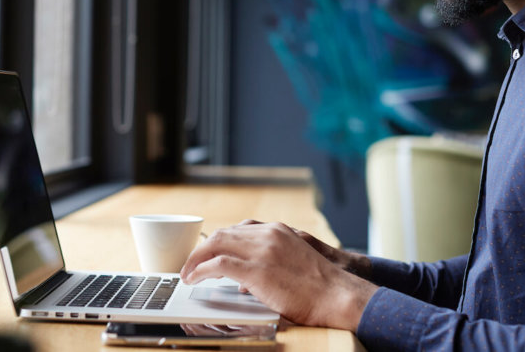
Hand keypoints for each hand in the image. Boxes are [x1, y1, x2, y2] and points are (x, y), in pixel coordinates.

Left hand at [180, 221, 377, 330]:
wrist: (337, 295)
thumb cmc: (320, 287)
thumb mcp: (294, 264)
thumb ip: (269, 264)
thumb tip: (244, 283)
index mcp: (277, 231)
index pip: (239, 229)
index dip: (220, 241)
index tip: (210, 252)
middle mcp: (267, 235)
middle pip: (223, 234)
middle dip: (203, 248)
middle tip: (191, 263)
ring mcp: (261, 251)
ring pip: (216, 244)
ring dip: (196, 258)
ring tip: (187, 272)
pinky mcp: (257, 271)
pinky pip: (218, 265)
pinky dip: (201, 270)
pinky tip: (194, 278)